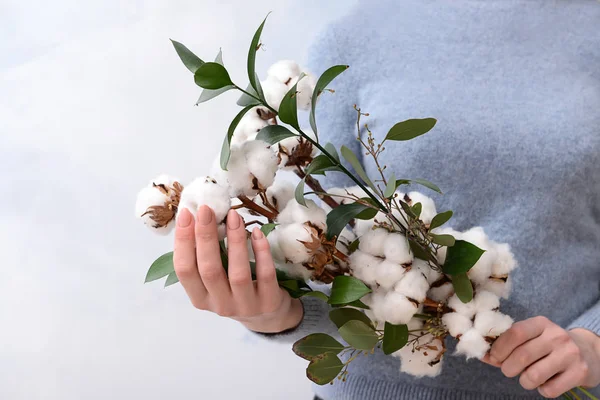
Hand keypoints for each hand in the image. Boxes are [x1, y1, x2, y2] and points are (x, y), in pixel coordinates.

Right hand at [173, 205, 302, 332]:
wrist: (268, 316)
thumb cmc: (236, 289)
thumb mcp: (215, 279)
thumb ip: (205, 256)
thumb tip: (196, 216)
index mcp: (200, 298)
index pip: (184, 270)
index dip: (182, 242)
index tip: (186, 214)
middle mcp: (220, 305)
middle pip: (209, 270)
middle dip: (206, 237)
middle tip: (207, 209)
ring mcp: (246, 306)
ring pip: (238, 273)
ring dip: (235, 241)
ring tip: (234, 216)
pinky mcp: (269, 302)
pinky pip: (265, 274)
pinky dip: (261, 251)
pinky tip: (257, 232)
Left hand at [482, 316, 599, 397]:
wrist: (588, 352)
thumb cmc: (548, 345)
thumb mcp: (531, 337)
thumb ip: (506, 344)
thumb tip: (481, 354)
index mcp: (541, 323)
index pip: (515, 332)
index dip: (499, 347)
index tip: (493, 357)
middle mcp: (557, 336)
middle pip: (521, 356)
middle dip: (508, 368)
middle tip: (508, 370)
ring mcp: (570, 354)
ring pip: (533, 376)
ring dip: (524, 381)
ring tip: (528, 377)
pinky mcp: (580, 373)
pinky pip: (549, 390)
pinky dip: (542, 390)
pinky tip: (546, 382)